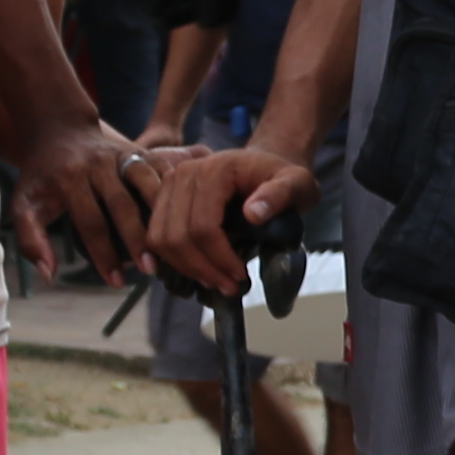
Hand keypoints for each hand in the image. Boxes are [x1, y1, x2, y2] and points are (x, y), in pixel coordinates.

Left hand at [1, 116, 165, 286]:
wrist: (59, 133)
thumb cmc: (42, 178)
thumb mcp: (24, 206)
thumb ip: (31, 240)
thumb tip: (49, 274)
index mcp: (68, 179)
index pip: (90, 222)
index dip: (103, 255)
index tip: (115, 282)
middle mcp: (96, 164)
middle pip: (122, 204)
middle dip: (137, 239)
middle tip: (149, 271)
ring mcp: (120, 153)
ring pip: (147, 183)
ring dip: (161, 215)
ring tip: (171, 246)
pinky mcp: (137, 149)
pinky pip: (161, 170)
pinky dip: (174, 193)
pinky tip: (184, 218)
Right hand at [146, 142, 320, 296]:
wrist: (262, 167)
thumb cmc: (282, 178)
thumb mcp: (298, 183)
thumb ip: (281, 194)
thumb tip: (253, 214)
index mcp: (215, 169)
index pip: (203, 225)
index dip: (219, 258)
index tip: (240, 276)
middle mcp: (184, 173)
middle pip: (177, 235)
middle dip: (202, 268)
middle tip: (228, 287)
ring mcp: (169, 184)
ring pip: (161, 239)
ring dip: (185, 268)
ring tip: (215, 282)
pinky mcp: (163, 198)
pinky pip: (156, 237)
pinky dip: (173, 259)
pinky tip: (198, 271)